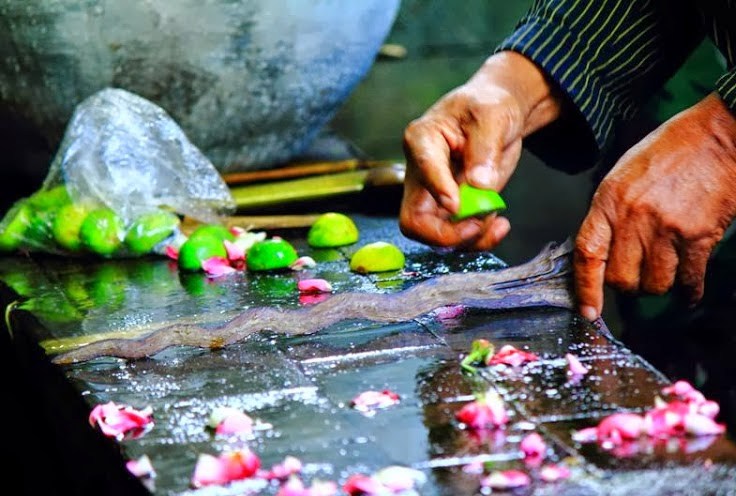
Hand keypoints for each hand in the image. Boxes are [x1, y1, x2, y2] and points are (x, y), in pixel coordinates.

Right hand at [399, 51, 560, 249]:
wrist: (496, 116)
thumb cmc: (487, 107)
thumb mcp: (491, 115)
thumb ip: (485, 148)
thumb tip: (480, 185)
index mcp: (422, 140)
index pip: (421, 171)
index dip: (437, 190)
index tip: (457, 204)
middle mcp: (421, 174)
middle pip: (414, 220)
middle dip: (445, 233)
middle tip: (477, 225)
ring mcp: (434, 196)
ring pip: (434, 236)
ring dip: (468, 239)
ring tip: (497, 220)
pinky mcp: (452, 209)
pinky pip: (457, 237)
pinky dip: (479, 239)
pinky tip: (500, 225)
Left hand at [575, 93, 735, 319]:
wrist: (718, 136)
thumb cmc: (669, 153)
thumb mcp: (623, 176)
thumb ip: (609, 214)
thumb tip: (600, 252)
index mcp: (609, 201)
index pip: (588, 254)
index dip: (586, 288)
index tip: (588, 311)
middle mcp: (633, 218)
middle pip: (622, 278)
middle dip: (628, 286)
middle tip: (636, 277)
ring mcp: (666, 228)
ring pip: (654, 284)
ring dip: (658, 287)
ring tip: (663, 273)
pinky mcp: (698, 235)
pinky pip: (689, 279)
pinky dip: (689, 291)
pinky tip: (689, 290)